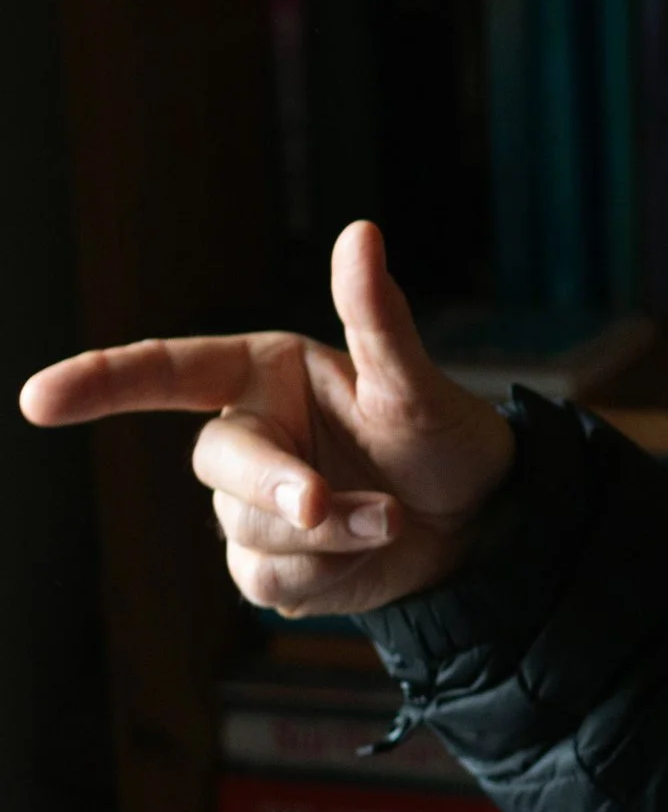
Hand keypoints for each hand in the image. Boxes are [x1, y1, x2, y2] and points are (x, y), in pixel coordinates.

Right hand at [19, 222, 516, 616]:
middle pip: (219, 464)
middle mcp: (248, 435)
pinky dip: (329, 574)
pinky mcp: (267, 566)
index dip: (102, 381)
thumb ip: (379, 319)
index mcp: (264, 375)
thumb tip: (361, 233)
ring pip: (249, 531)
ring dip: (329, 535)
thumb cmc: (447, 440)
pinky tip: (369, 555)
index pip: (168, 370)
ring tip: (392, 518)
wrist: (480, 525)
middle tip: (334, 505)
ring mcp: (250, 506)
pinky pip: (269, 578)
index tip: (40, 398)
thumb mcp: (418, 384)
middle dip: (278, 489)